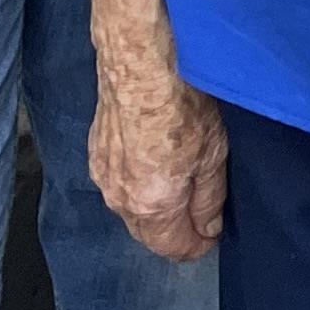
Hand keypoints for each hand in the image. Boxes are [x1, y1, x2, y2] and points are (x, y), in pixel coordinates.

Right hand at [91, 44, 226, 262]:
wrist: (139, 62)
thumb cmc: (181, 104)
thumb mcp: (213, 156)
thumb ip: (209, 201)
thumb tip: (207, 230)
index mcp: (151, 207)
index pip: (173, 248)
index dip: (198, 245)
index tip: (214, 234)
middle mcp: (120, 199)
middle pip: (148, 235)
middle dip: (175, 232)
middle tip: (201, 214)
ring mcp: (103, 176)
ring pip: (130, 211)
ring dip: (154, 210)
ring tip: (180, 186)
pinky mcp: (95, 153)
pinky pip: (118, 185)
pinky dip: (137, 186)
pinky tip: (154, 165)